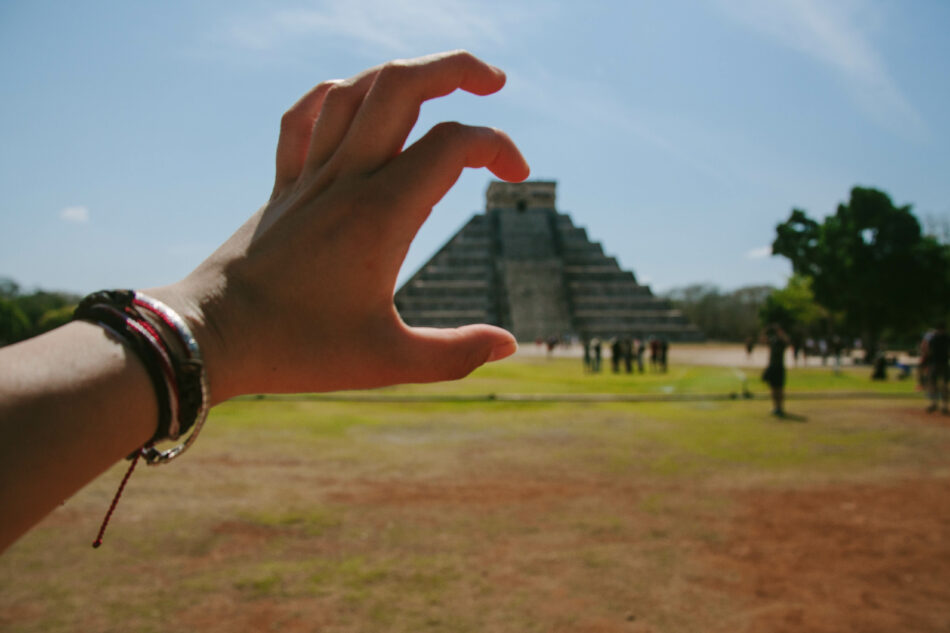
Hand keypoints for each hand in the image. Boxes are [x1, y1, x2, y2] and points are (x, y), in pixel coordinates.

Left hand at [151, 51, 529, 402]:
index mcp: (381, 215)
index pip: (453, 145)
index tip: (517, 178)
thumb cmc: (297, 350)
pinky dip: (333, 96)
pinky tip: (353, 99)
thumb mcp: (388, 362)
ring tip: (438, 81)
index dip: (498, 148)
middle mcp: (346, 180)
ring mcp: (309, 177)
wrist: (210, 337)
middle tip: (494, 82)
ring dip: (403, 74)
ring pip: (356, 91)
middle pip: (403, 87)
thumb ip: (455, 354)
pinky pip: (303, 118)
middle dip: (456, 68)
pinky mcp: (281, 185)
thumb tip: (509, 344)